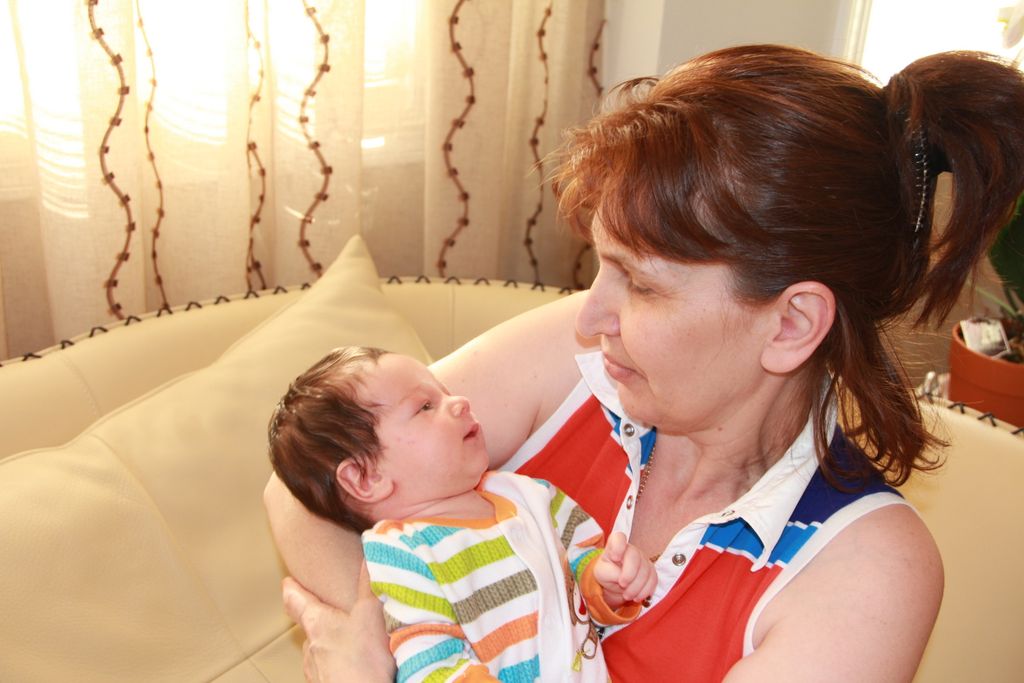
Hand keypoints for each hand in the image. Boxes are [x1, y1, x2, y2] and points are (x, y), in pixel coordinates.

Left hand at [282, 563, 394, 682]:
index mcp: (317, 622)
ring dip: (329, 642)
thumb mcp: (370, 615)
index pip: (295, 600)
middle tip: (329, 609)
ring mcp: (315, 670)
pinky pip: (328, 668)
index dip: (291, 589)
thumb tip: (368, 556)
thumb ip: (368, 585)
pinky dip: (338, 662)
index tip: (288, 581)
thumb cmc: (362, 661)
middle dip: (320, 617)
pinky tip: (353, 663)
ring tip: (347, 637)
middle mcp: (310, 646)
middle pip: (309, 626)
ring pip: (318, 649)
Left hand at [591, 531, 657, 607]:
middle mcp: (631, 549)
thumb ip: (608, 572)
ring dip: (636, 587)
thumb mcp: (601, 573)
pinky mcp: (651, 570)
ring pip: (645, 570)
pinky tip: (637, 597)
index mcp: (615, 545)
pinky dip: (645, 591)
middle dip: (629, 574)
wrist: (615, 583)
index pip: (619, 538)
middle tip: (622, 585)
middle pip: (635, 556)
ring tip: (627, 596)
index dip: (618, 546)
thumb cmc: (607, 574)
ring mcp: (643, 559)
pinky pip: (653, 579)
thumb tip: (620, 576)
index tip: (614, 558)